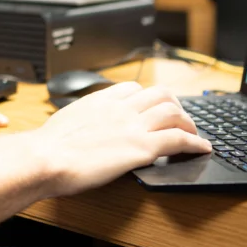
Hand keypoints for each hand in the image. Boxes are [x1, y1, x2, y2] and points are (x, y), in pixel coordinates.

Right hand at [32, 82, 209, 197]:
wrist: (45, 158)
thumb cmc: (48, 147)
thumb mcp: (66, 121)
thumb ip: (82, 119)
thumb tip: (83, 127)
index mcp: (101, 100)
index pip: (134, 88)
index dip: (148, 98)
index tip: (152, 108)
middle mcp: (120, 108)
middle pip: (161, 94)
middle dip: (175, 105)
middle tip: (179, 120)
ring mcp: (133, 126)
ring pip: (174, 113)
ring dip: (188, 123)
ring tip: (193, 134)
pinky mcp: (142, 148)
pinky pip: (179, 139)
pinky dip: (195, 142)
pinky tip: (202, 148)